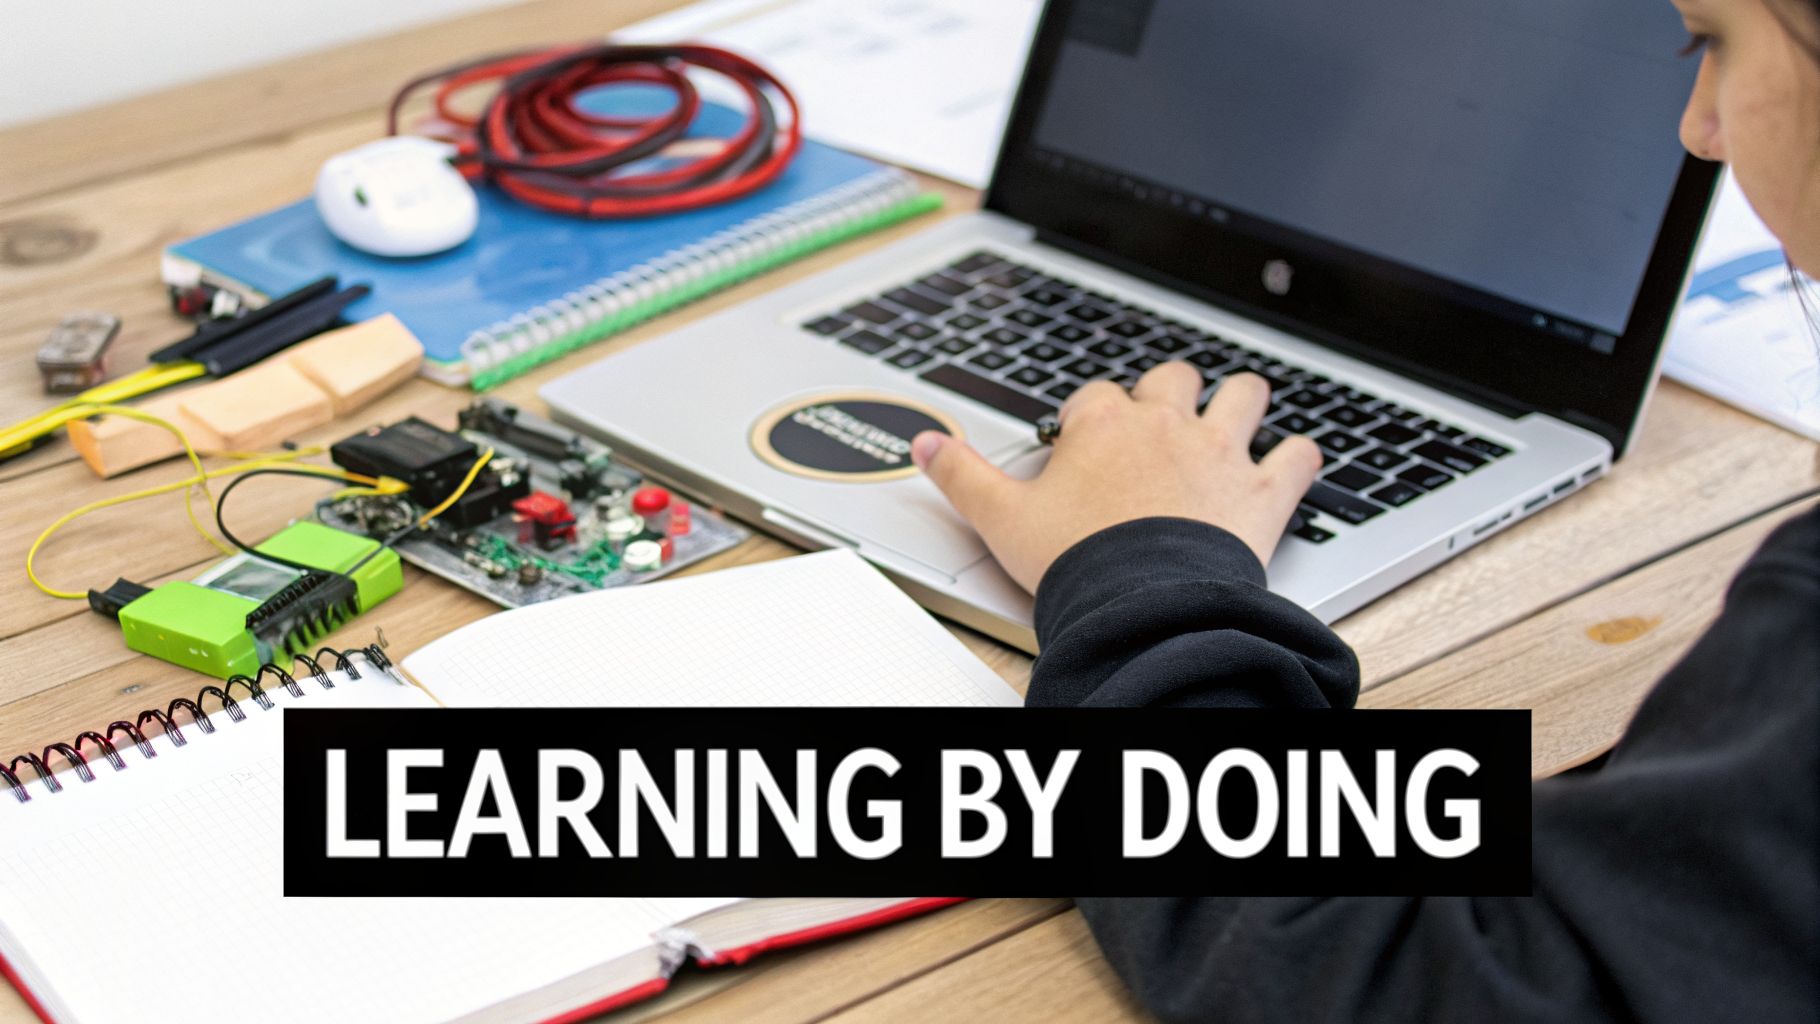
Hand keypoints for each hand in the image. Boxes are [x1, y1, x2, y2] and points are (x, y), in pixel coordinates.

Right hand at [910, 363, 1322, 593]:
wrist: (1139, 602)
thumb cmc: (1076, 563)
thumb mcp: (1000, 518)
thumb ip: (961, 474)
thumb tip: (925, 444)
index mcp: (1103, 424)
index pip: (1096, 394)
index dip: (1091, 414)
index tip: (1086, 438)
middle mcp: (1165, 425)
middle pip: (1174, 378)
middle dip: (1171, 392)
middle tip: (1163, 418)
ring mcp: (1219, 453)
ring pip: (1244, 395)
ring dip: (1242, 402)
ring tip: (1236, 413)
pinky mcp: (1262, 492)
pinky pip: (1298, 457)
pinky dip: (1298, 458)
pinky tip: (1292, 464)